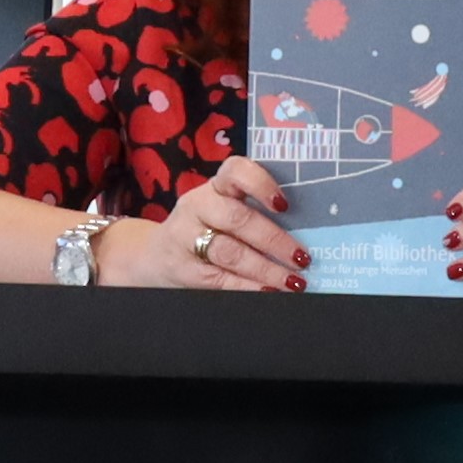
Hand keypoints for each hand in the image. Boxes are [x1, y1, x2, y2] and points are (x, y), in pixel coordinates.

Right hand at [107, 159, 303, 292]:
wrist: (153, 256)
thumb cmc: (205, 230)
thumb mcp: (223, 212)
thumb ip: (255, 214)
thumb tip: (309, 233)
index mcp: (216, 186)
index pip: (235, 171)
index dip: (261, 184)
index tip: (284, 204)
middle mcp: (198, 206)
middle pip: (238, 219)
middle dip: (274, 240)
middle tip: (302, 258)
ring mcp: (186, 237)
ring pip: (230, 252)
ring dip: (266, 269)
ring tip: (293, 281)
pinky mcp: (183, 268)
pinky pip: (219, 279)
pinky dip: (247, 287)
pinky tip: (269, 291)